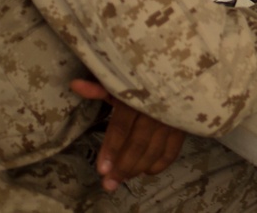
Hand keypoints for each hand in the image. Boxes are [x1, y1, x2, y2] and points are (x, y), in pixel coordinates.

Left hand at [70, 79, 185, 191]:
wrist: (180, 71)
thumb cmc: (143, 79)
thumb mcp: (121, 81)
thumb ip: (99, 88)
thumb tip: (74, 85)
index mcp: (135, 99)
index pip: (121, 128)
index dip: (111, 149)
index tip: (101, 169)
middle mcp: (154, 111)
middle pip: (137, 144)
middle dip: (122, 166)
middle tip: (109, 184)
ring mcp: (170, 120)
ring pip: (154, 150)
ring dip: (138, 168)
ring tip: (123, 179)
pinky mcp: (182, 127)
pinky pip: (172, 151)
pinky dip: (160, 165)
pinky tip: (147, 171)